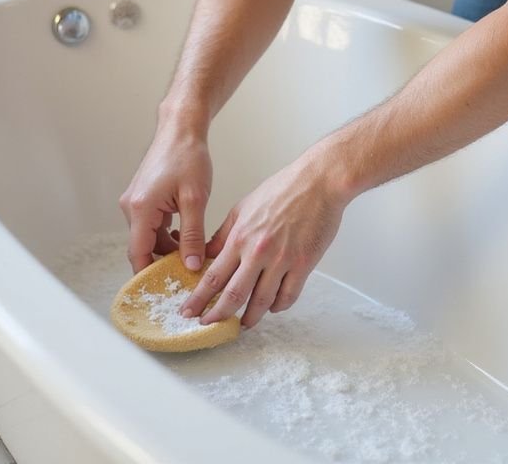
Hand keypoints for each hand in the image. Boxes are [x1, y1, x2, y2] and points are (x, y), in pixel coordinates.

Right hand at [119, 120, 212, 273]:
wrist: (181, 129)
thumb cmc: (187, 156)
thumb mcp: (195, 200)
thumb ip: (192, 235)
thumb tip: (191, 265)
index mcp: (141, 209)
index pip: (139, 255)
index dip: (149, 276)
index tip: (164, 291)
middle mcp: (132, 208)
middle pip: (143, 248)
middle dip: (163, 263)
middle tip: (187, 276)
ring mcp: (135, 202)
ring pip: (149, 238)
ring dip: (168, 249)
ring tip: (192, 255)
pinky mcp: (143, 198)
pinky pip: (152, 226)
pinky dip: (166, 235)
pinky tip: (186, 235)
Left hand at [182, 152, 348, 329]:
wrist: (318, 183)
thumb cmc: (282, 190)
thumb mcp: (243, 207)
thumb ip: (224, 234)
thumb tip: (207, 254)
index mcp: (240, 237)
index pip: (213, 276)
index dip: (199, 298)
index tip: (189, 311)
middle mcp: (258, 252)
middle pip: (233, 295)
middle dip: (217, 315)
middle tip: (208, 325)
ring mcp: (282, 260)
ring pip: (262, 301)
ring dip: (250, 317)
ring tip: (243, 324)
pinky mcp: (304, 265)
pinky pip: (288, 296)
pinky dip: (278, 307)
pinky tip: (272, 307)